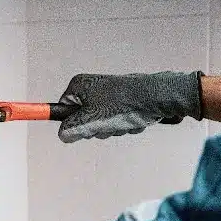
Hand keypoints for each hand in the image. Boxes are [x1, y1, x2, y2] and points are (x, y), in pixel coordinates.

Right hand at [57, 71, 203, 142]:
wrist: (157, 97)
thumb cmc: (125, 104)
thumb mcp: (90, 121)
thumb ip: (71, 129)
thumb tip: (63, 135)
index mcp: (79, 85)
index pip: (62, 109)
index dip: (72, 123)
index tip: (81, 129)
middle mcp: (91, 86)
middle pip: (82, 118)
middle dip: (96, 128)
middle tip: (106, 125)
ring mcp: (107, 93)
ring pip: (100, 121)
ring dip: (111, 128)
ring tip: (122, 121)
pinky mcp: (122, 100)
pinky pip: (115, 119)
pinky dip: (123, 124)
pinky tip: (132, 119)